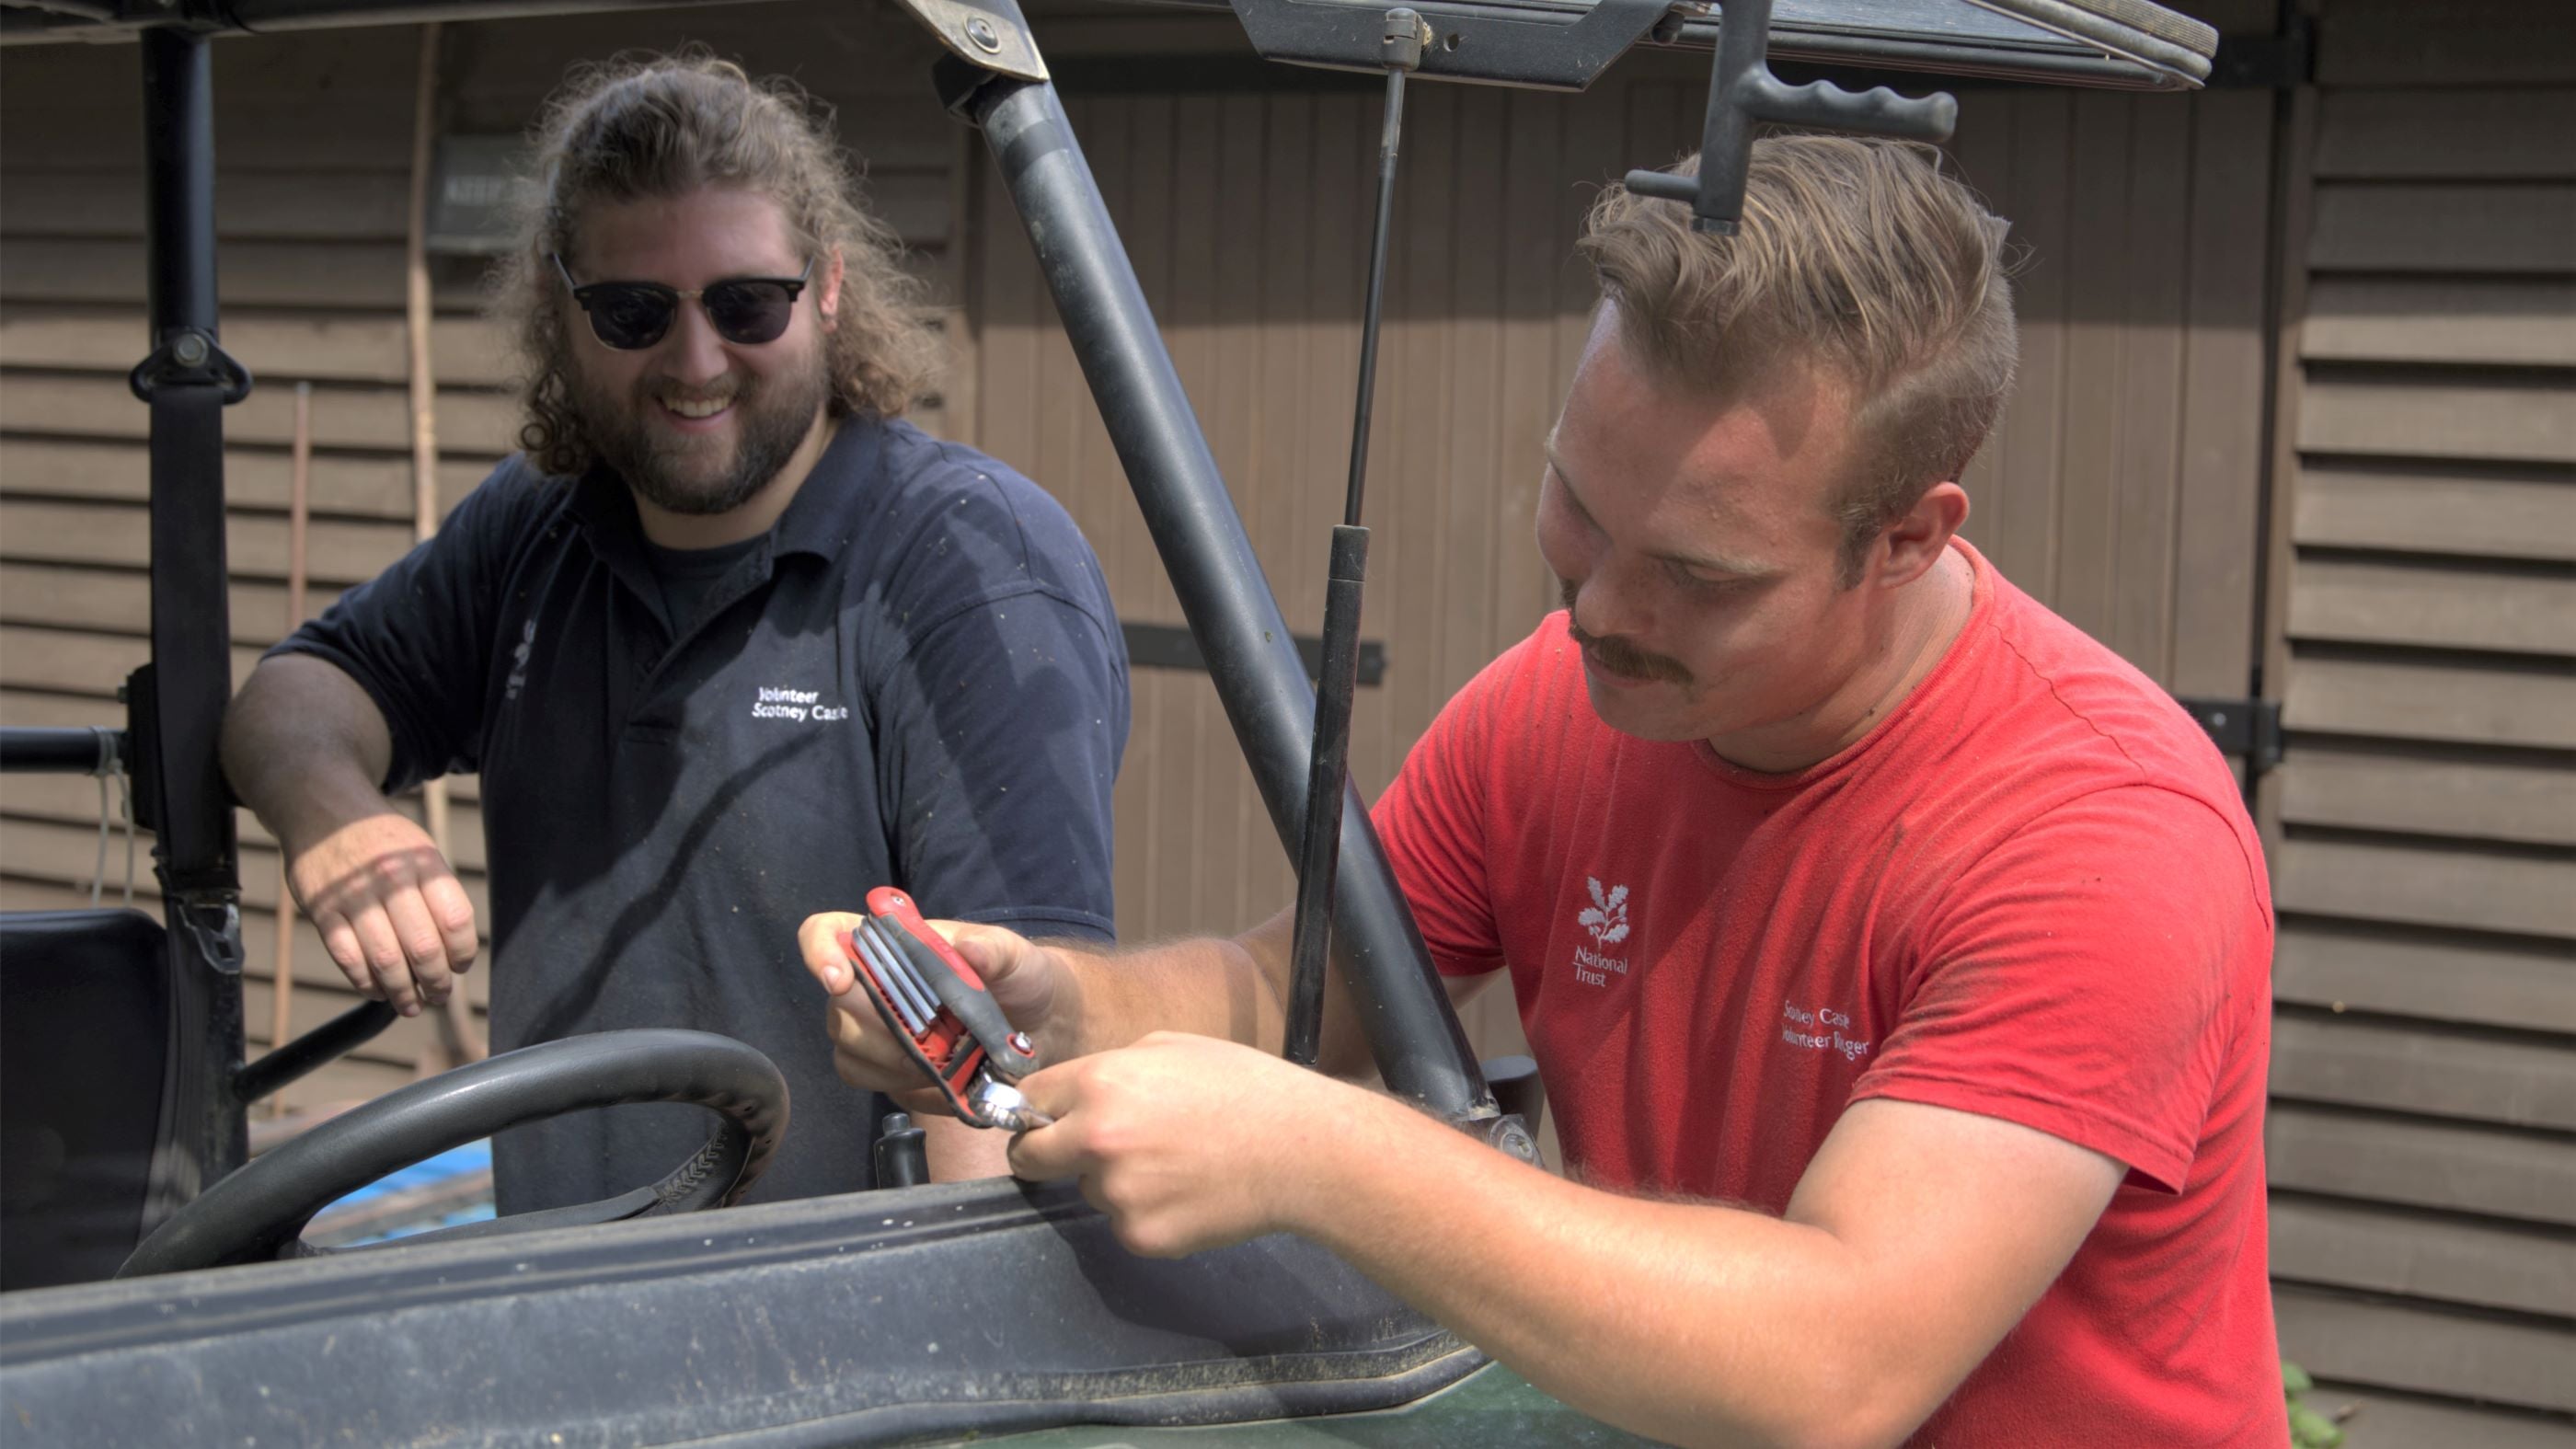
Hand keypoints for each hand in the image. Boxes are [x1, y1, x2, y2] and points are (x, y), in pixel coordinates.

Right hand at [284, 810, 477, 1017]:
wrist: (324, 811)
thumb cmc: (383, 841)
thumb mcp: (421, 852)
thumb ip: (438, 895)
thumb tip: (454, 954)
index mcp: (425, 864)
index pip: (455, 921)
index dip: (462, 953)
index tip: (459, 968)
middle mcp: (392, 880)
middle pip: (423, 947)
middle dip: (436, 982)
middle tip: (439, 995)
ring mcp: (355, 896)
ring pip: (385, 959)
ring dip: (402, 992)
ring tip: (410, 1005)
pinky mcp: (323, 910)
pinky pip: (348, 958)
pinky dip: (365, 983)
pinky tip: (377, 990)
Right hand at [799, 913, 1069, 1116]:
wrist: (1042, 1028)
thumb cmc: (1021, 978)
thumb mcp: (1017, 956)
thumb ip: (995, 950)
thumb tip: (968, 949)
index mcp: (895, 943)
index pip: (829, 931)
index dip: (820, 950)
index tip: (839, 979)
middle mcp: (873, 983)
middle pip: (837, 1003)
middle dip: (877, 1023)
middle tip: (927, 1034)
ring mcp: (874, 1028)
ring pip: (846, 1044)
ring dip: (889, 1055)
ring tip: (937, 1056)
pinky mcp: (884, 1068)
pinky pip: (864, 1077)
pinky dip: (893, 1079)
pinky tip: (931, 1075)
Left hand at [1006, 1032, 1363, 1257]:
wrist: (1301, 1150)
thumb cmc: (1243, 1087)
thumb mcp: (1169, 1047)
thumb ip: (1110, 1070)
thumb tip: (1075, 1095)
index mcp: (1099, 1083)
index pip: (1025, 1101)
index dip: (1032, 1109)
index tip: (1039, 1119)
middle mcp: (1096, 1140)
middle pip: (1029, 1157)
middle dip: (1042, 1152)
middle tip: (1079, 1150)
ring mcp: (1117, 1194)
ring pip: (1087, 1189)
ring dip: (1111, 1180)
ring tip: (1173, 1163)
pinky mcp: (1141, 1236)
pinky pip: (1124, 1221)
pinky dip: (1146, 1211)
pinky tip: (1188, 1191)